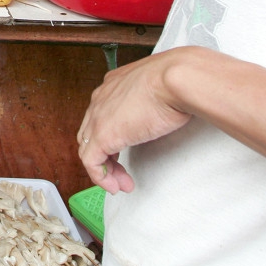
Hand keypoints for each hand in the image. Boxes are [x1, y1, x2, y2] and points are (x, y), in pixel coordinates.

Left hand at [77, 48, 199, 192]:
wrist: (175, 80)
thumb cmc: (176, 81)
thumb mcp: (159, 89)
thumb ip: (153, 100)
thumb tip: (163, 111)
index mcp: (113, 85)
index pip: (101, 115)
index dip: (111, 137)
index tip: (124, 153)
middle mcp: (100, 98)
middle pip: (91, 133)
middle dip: (107, 157)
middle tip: (122, 173)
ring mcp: (98, 117)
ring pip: (89, 149)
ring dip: (105, 171)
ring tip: (121, 185)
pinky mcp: (102, 135)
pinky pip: (91, 162)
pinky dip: (101, 177)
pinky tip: (115, 186)